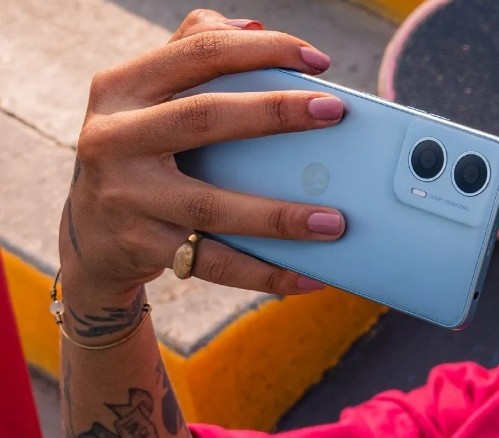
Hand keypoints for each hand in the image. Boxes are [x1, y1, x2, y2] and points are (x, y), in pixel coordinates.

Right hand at [60, 9, 344, 298]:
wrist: (91, 235)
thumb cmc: (141, 152)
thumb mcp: (148, 98)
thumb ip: (192, 53)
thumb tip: (253, 28)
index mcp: (121, 88)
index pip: (199, 53)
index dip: (263, 50)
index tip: (320, 63)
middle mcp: (113, 137)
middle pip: (204, 117)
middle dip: (275, 113)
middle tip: (336, 112)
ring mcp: (124, 196)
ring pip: (212, 205)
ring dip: (279, 216)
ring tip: (335, 222)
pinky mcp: (140, 246)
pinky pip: (214, 262)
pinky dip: (266, 272)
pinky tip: (311, 276)